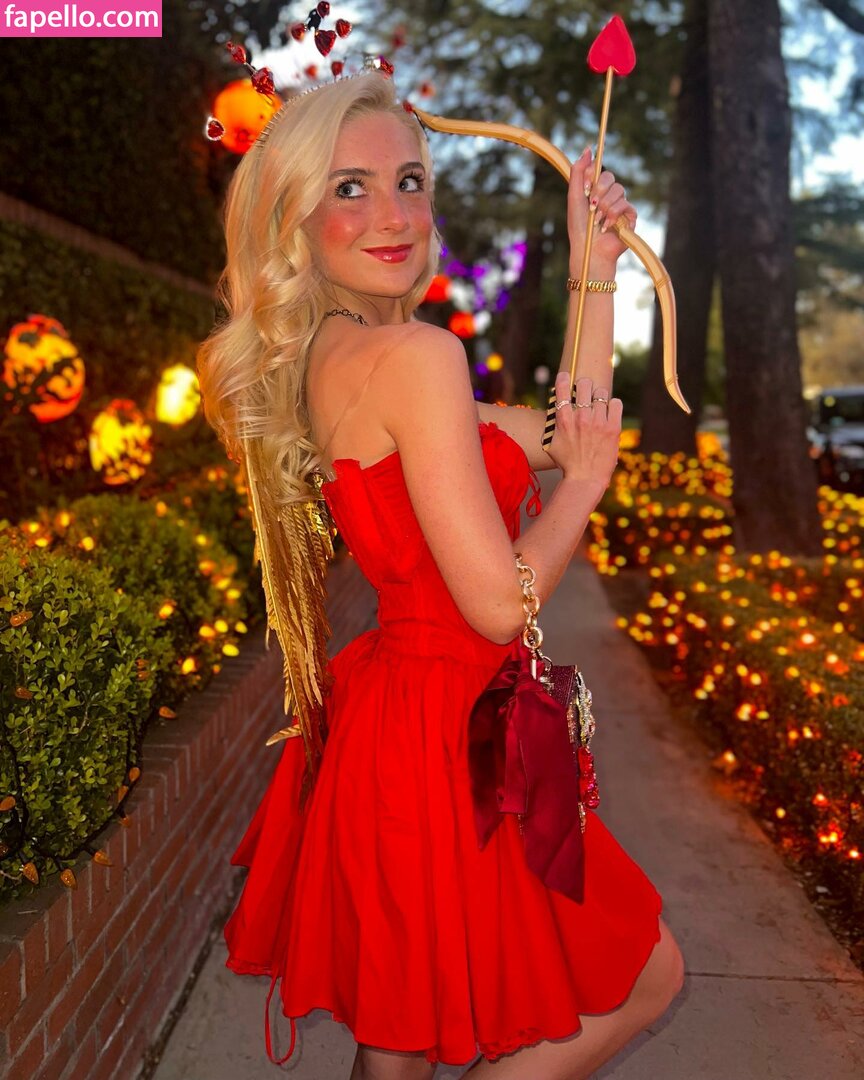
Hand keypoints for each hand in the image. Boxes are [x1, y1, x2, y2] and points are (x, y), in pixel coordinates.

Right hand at [545, 371, 622, 489]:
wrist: (585, 479)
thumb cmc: (567, 463)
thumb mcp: (551, 442)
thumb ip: (552, 424)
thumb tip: (554, 408)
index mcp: (563, 420)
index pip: (562, 388)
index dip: (564, 379)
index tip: (565, 376)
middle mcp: (581, 417)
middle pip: (584, 384)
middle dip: (585, 386)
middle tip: (586, 393)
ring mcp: (598, 422)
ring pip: (601, 393)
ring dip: (600, 397)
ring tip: (599, 406)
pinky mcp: (613, 428)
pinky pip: (616, 403)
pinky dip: (613, 405)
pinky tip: (609, 412)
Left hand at [568, 147, 636, 270]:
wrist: (588, 250)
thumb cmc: (579, 227)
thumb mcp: (574, 197)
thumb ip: (578, 173)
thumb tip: (587, 148)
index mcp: (595, 189)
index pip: (598, 170)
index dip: (592, 174)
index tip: (585, 187)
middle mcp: (608, 195)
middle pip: (610, 177)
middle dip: (598, 191)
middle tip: (591, 206)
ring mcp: (620, 205)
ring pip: (619, 190)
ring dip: (605, 206)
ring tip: (597, 220)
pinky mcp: (630, 216)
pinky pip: (625, 205)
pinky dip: (613, 215)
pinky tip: (606, 226)